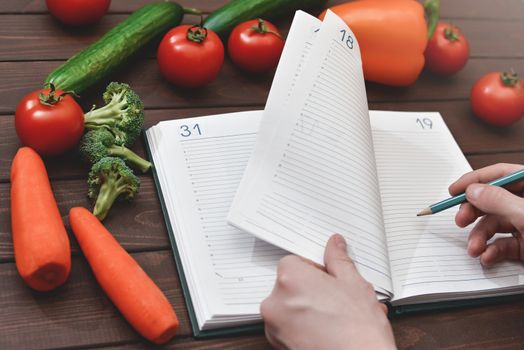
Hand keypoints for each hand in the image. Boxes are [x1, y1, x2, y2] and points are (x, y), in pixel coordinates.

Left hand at [261, 234, 395, 349]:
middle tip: (334, 299)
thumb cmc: (357, 332)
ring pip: (289, 306)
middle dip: (311, 288)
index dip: (314, 269)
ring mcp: (274, 326)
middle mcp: (275, 302)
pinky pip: (288, 326)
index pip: (294, 261)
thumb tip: (334, 245)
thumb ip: (339, 260)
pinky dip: (303, 325)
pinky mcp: (278, 344)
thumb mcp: (354, 284)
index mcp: (290, 279)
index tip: (328, 278)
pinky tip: (327, 328)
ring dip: (308, 307)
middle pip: (289, 283)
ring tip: (334, 316)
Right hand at [449, 163, 523, 265]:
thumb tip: (473, 191)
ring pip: (496, 225)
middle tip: (460, 220)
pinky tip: (488, 256)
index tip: (454, 190)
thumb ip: (500, 201)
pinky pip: (504, 244)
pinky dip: (493, 251)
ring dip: (480, 237)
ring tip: (474, 248)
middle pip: (494, 200)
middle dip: (474, 213)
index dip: (476, 180)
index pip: (502, 174)